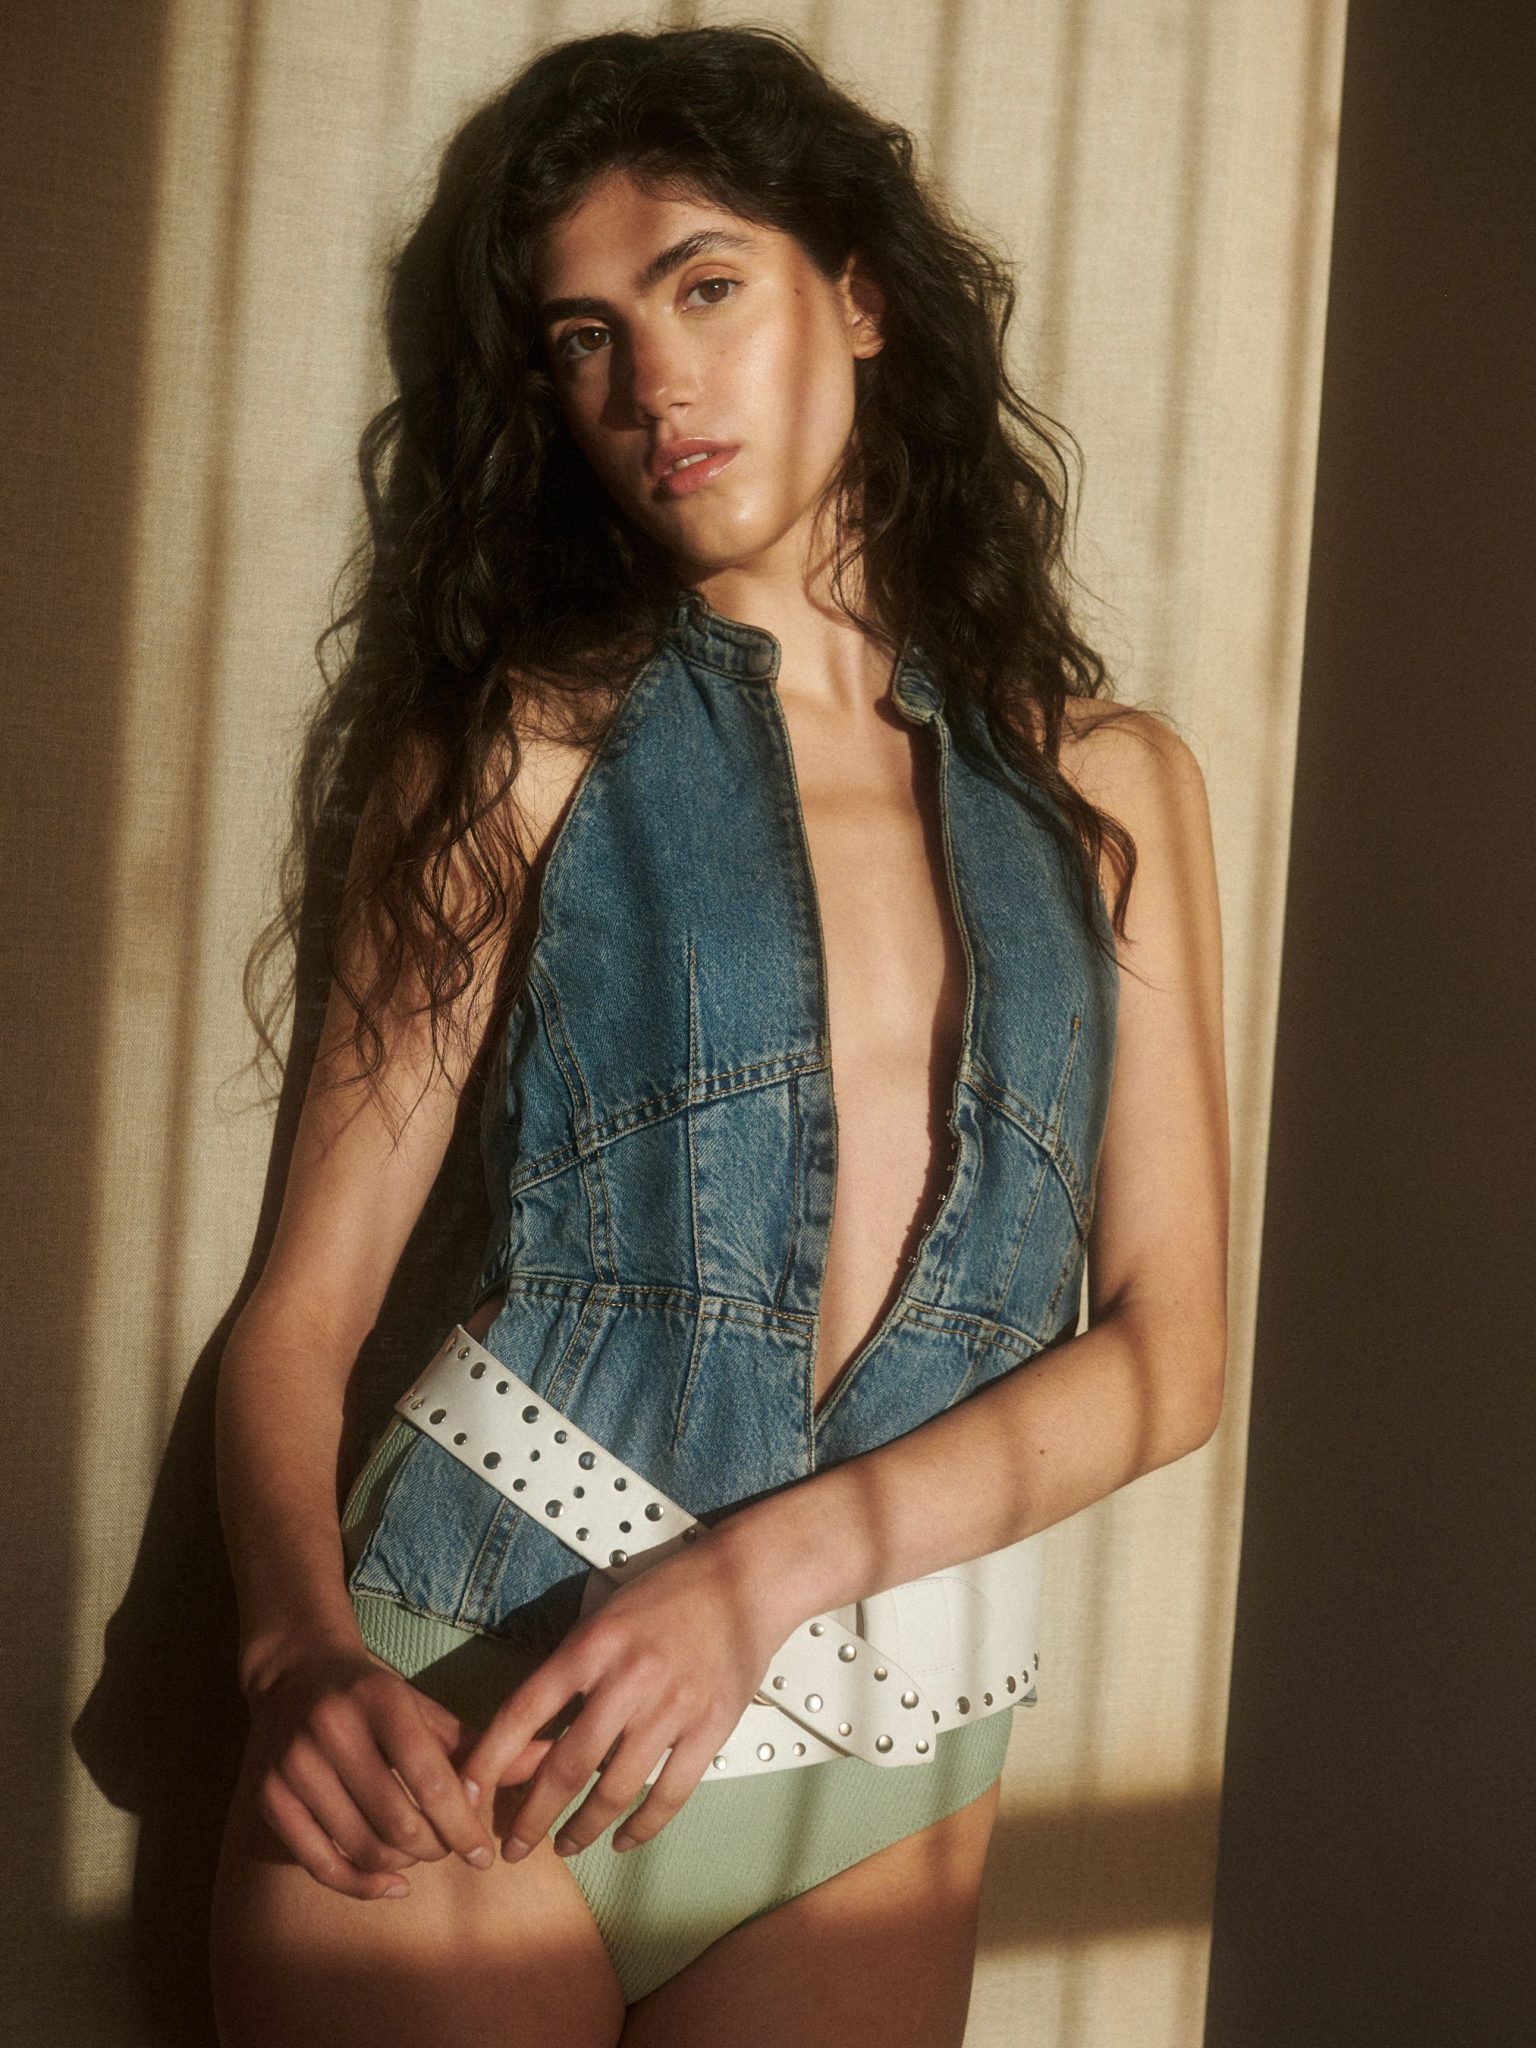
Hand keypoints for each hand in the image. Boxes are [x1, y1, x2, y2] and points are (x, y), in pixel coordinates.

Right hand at [241, 1629, 497, 1899]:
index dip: (464, 1824)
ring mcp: (294, 1766)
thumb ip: (479, 1744)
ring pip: (362, 1846)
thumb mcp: (424, 1708)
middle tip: (451, 1847)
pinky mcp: (270, 1798)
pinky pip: (320, 1863)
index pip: (432, 1778)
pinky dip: (361, 1885)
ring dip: (403, 1866)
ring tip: (422, 1853)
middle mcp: (332, 1730)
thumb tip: (547, 1759)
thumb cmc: (374, 1695)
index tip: (485, 1854)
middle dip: (436, 1847)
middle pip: (398, 1821)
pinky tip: (391, 1884)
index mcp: (381, 1700)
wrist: (295, 1673)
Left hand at [458, 1526, 789, 1862]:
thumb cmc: (667, 1594)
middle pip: (567, 1765)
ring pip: (615, 1788)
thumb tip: (531, 1739)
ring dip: (583, 1827)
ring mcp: (671, 1706)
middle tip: (513, 1847)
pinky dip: (643, 1827)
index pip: (525, 1711)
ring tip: (565, 1845)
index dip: (491, 1759)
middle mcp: (628, 1678)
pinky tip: (622, 1840)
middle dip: (533, 1816)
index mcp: (592, 1646)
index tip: (468, 1795)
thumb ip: (571, 1673)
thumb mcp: (604, 1617)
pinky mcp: (710, 1727)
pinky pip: (670, 1793)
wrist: (743, 1580)